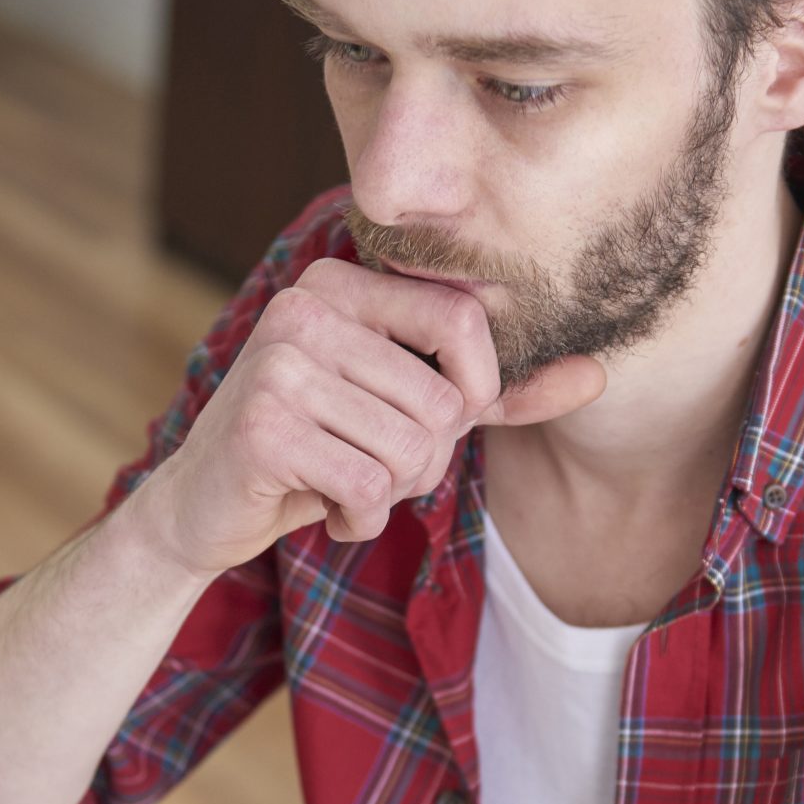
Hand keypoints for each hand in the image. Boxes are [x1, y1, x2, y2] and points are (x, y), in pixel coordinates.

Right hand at [132, 258, 605, 577]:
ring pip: (410, 450)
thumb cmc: (317, 450)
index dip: (475, 390)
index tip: (441, 421)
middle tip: (369, 465)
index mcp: (341, 284)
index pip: (462, 321)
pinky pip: (368, 488)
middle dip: (423, 460)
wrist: (205, 506)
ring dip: (389, 492)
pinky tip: (319, 507)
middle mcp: (304, 308)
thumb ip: (497, 393)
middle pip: (441, 401)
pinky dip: (357, 519)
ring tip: (340, 481)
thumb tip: (599, 375)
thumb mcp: (411, 411)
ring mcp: (277, 364)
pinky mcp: (262, 428)